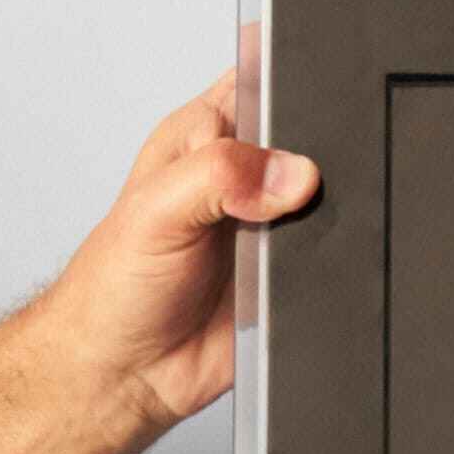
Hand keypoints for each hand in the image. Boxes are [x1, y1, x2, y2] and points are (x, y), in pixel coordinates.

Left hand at [33, 72, 320, 438]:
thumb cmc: (115, 286)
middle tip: (294, 190)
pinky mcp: (298, 271)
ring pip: (334, 198)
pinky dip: (337, 262)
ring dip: (329, 215)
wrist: (128, 371)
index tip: (305, 111)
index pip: (264, 81)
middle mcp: (245, 174)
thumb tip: (289, 172)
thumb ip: (217, 176)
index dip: (292, 81)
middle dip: (323, 154)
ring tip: (287, 238)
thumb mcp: (154, 211)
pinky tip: (308, 269)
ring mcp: (275, 223)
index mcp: (206, 136)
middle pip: (312, 138)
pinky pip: (339, 257)